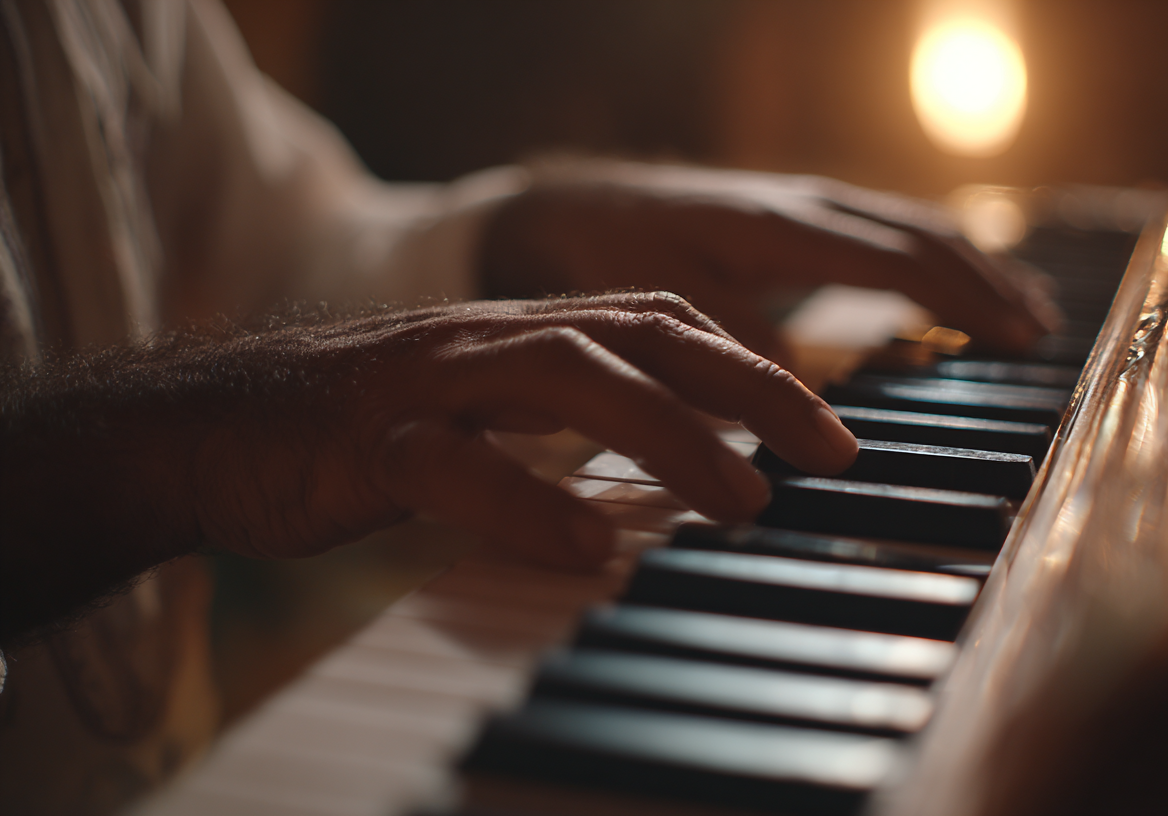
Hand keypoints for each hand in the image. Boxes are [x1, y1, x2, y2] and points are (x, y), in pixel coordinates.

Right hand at [0, 295, 857, 641]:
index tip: (828, 427)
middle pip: (641, 335)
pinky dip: (526, 501)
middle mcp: (489, 338)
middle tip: (827, 452)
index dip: (754, 363)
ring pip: (564, 379)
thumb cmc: (363, 428)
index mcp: (524, 330)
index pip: (662, 321)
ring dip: (666, 436)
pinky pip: (452, 465)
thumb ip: (573, 424)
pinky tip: (590, 548)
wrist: (206, 426)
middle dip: (748, 386)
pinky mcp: (365, 441)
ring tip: (741, 499)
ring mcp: (428, 381)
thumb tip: (681, 469)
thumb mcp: (486, 411)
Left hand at [480, 161, 1060, 364]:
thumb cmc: (604, 256)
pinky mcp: (781, 217)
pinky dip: (922, 257)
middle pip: (920, 235)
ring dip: (963, 263)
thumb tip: (809, 397)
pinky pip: (874, 229)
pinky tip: (934, 282)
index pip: (900, 260)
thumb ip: (740, 350)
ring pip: (903, 225)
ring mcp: (794, 204)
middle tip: (1042, 327)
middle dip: (985, 279)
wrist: (553, 208)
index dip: (965, 299)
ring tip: (1015, 301)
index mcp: (782, 226)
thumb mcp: (664, 308)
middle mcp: (801, 204)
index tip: (1020, 336)